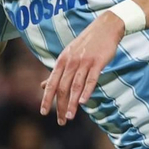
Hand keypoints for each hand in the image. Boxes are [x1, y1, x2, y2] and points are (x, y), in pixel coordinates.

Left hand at [41, 10, 123, 124]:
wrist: (105, 27)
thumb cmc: (86, 44)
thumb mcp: (67, 56)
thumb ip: (57, 72)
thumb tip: (43, 86)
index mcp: (62, 62)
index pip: (51, 83)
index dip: (46, 99)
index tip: (43, 113)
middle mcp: (70, 62)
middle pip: (62, 88)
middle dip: (60, 106)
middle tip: (61, 121)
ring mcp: (84, 62)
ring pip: (75, 86)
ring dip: (72, 103)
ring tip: (69, 117)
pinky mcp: (98, 62)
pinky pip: (91, 79)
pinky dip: (86, 91)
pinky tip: (82, 102)